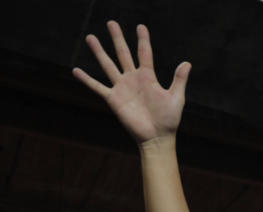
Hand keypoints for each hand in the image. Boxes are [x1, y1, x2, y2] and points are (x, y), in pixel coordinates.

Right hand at [73, 22, 189, 144]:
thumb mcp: (176, 98)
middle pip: (123, 53)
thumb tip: (187, 63)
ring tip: (90, 37)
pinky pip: (97, 87)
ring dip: (99, 51)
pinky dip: (86, 79)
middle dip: (117, 38)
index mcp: (148, 77)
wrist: (157, 137)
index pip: (144, 53)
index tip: (140, 26)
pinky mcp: (113, 99)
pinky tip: (75, 70)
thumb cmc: (168, 119)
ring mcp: (122, 88)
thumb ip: (179, 80)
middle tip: (111, 23)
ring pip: (108, 65)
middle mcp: (133, 79)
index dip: (143, 39)